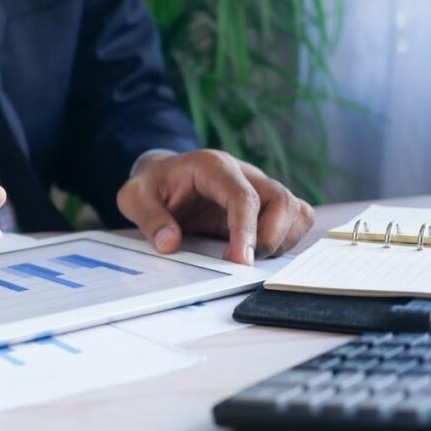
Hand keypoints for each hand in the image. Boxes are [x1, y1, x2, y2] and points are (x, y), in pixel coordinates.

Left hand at [116, 149, 313, 264]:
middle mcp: (245, 174)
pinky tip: (258, 252)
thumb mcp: (134, 197)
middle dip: (270, 238)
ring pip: (296, 211)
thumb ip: (150, 218)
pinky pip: (296, 219)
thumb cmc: (152, 186)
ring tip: (248, 257)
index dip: (246, 230)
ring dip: (281, 241)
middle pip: (282, 201)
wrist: (163, 177)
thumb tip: (170, 244)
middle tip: (240, 263)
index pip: (244, 196)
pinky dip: (287, 240)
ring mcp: (260, 188)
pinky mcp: (267, 205)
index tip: (240, 261)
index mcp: (214, 167)